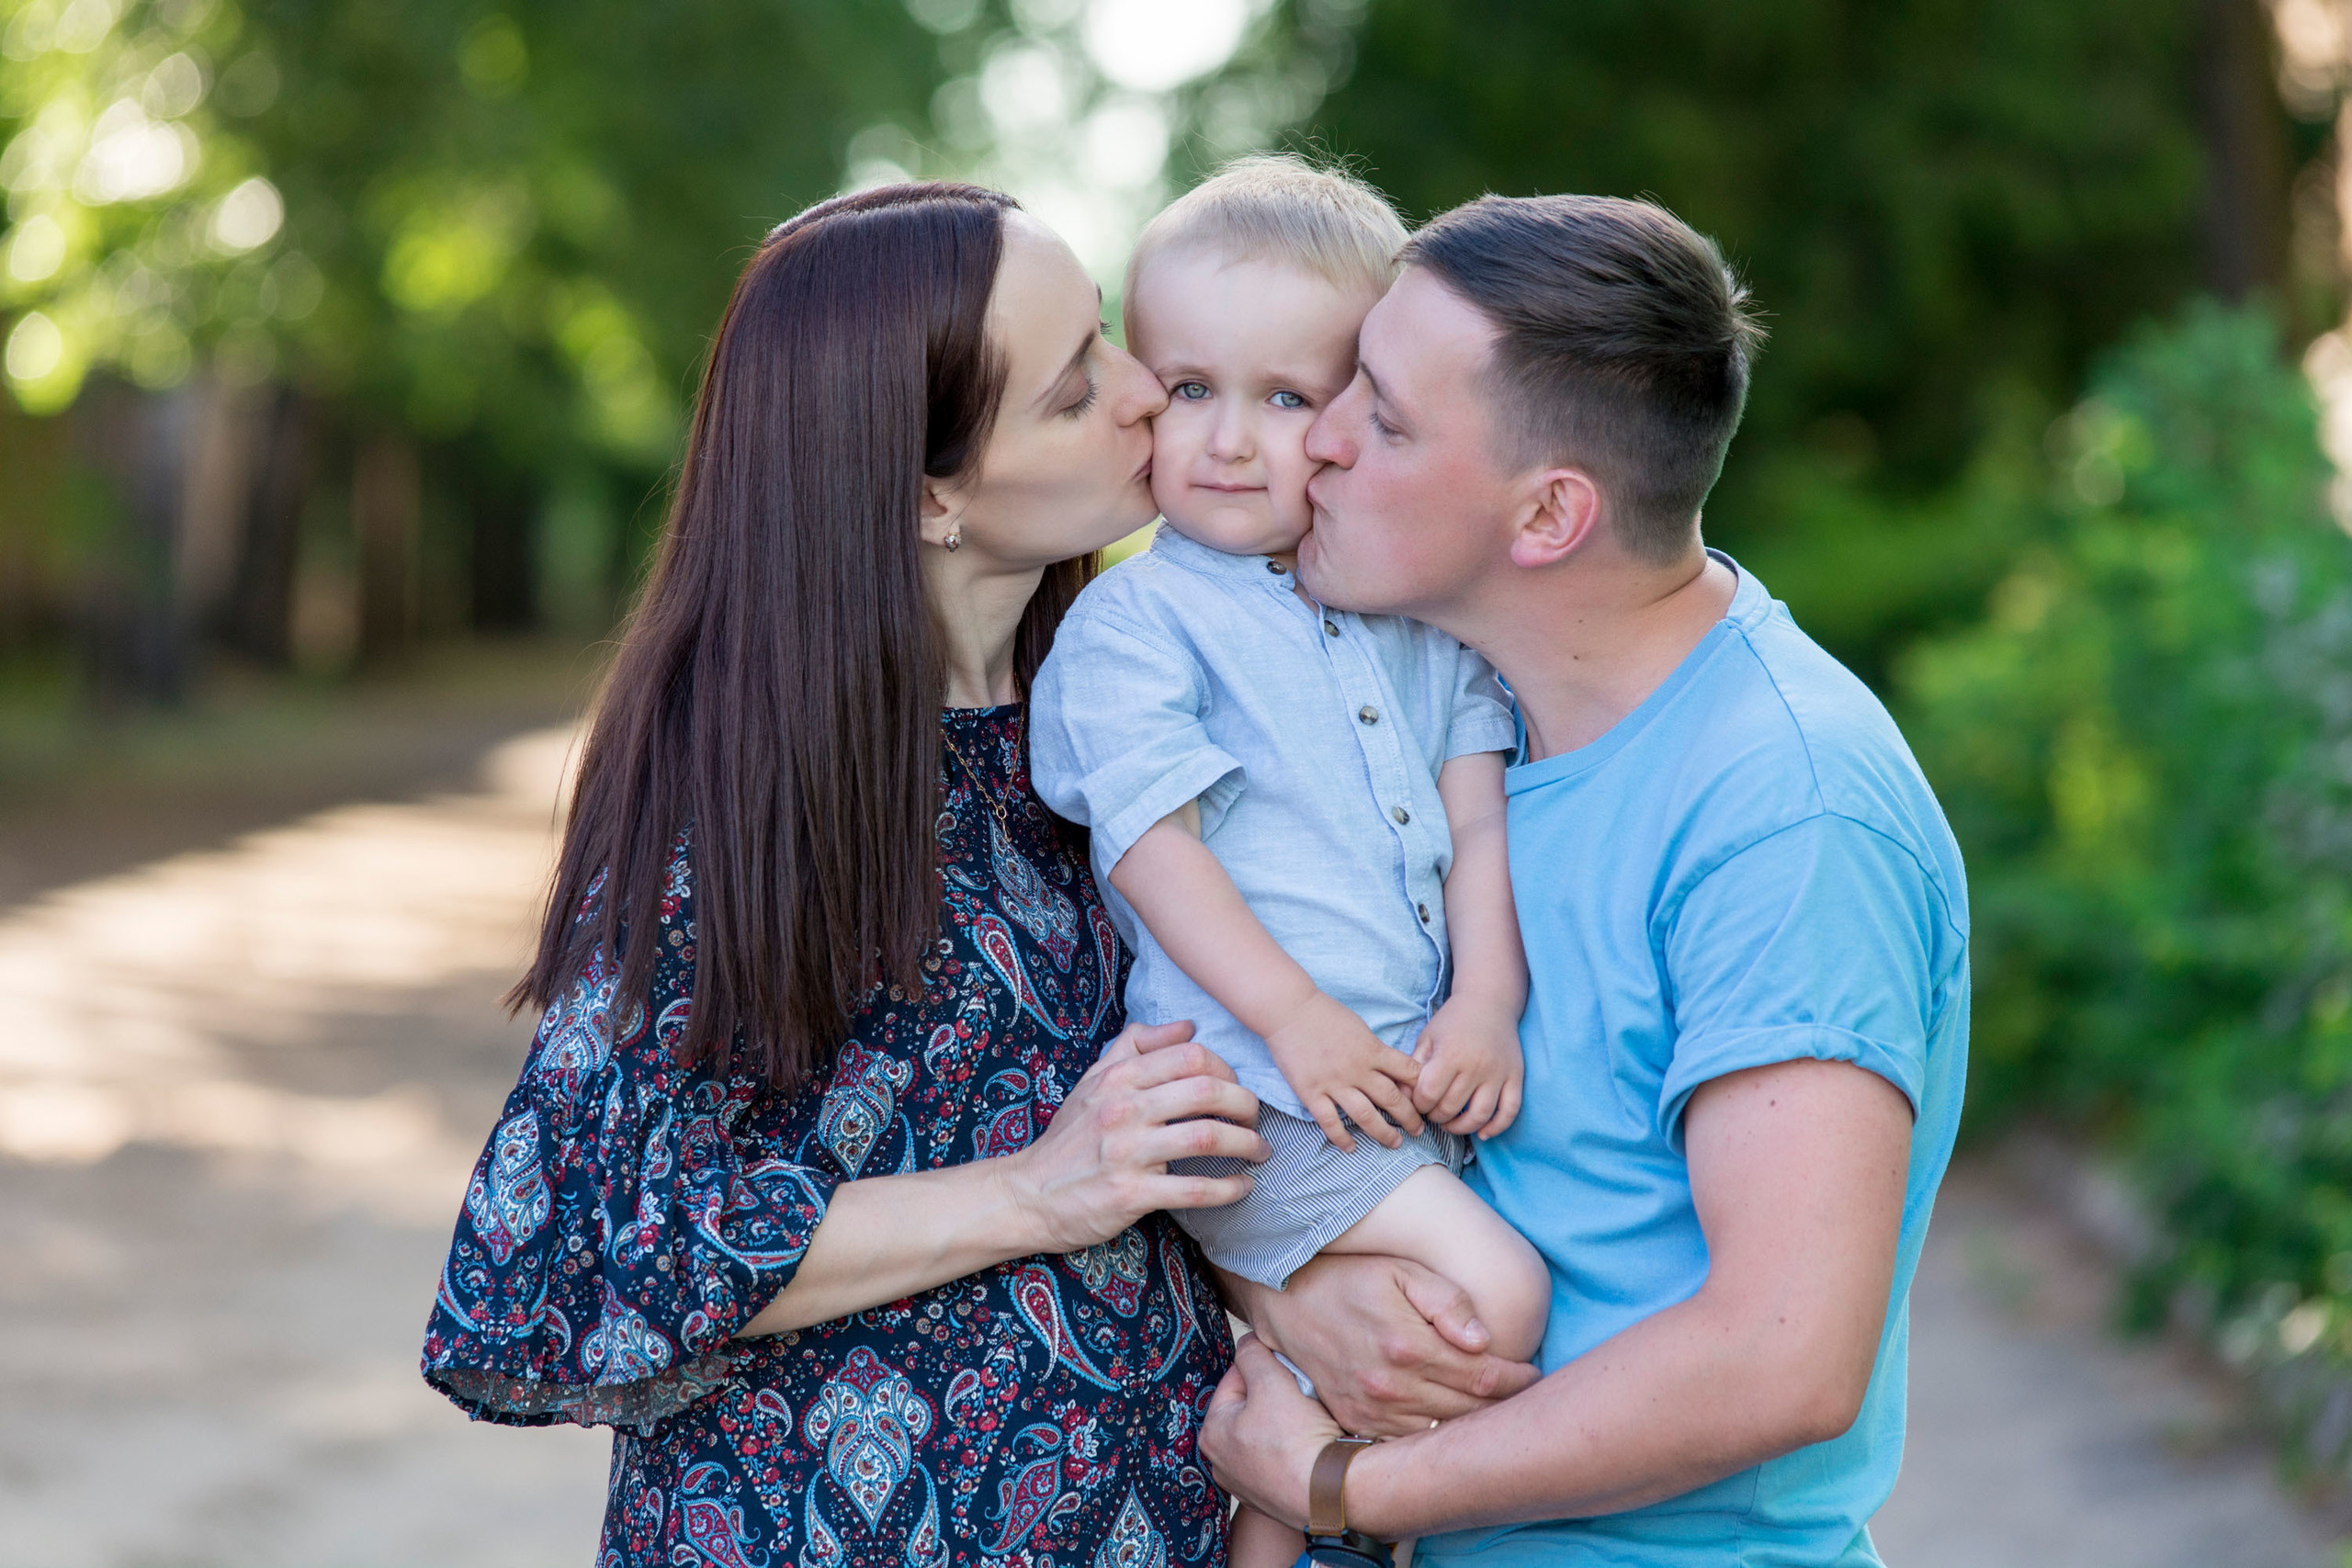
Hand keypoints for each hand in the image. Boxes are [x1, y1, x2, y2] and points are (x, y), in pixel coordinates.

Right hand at [1002, 1021, 1268, 1253]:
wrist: (1028, 1194)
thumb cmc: (1069, 1137)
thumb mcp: (1093, 1081)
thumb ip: (1136, 1047)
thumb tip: (1187, 1025)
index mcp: (1117, 1078)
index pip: (1189, 1056)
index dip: (1225, 1069)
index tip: (1235, 1087)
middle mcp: (1122, 1109)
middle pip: (1206, 1091)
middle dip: (1245, 1103)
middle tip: (1256, 1117)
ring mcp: (1127, 1152)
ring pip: (1206, 1138)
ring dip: (1245, 1144)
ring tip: (1259, 1151)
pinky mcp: (1131, 1194)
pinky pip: (1194, 1189)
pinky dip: (1229, 1188)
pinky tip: (1243, 1187)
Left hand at [1200, 1334, 1340, 1530]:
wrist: (1332, 1492)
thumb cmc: (1296, 1438)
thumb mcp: (1271, 1380)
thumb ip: (1253, 1354)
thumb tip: (1248, 1343)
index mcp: (1213, 1433)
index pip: (1235, 1380)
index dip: (1263, 1366)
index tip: (1287, 1367)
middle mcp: (1223, 1463)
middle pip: (1252, 1407)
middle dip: (1276, 1394)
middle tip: (1301, 1392)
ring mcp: (1248, 1484)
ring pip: (1269, 1433)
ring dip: (1288, 1420)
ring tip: (1311, 1416)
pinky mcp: (1274, 1499)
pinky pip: (1283, 1459)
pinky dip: (1296, 1447)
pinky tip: (1314, 1443)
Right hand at [1238, 1253, 1538, 1434]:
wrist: (1285, 1298)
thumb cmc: (1350, 1276)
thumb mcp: (1401, 1270)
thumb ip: (1446, 1300)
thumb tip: (1481, 1339)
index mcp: (1408, 1346)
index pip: (1485, 1377)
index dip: (1518, 1379)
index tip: (1534, 1375)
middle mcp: (1391, 1386)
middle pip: (1470, 1411)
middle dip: (1505, 1406)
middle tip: (1527, 1397)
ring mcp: (1371, 1409)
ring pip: (1442, 1433)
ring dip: (1474, 1426)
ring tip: (1496, 1412)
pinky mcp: (1355, 1422)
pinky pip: (1409, 1442)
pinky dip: (1435, 1437)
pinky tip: (1452, 1424)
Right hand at [1260, 990, 1424, 1150]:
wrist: (1288, 1010)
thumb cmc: (1324, 1013)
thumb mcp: (1359, 1026)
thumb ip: (1374, 1049)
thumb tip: (1391, 1069)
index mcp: (1372, 1050)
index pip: (1408, 1071)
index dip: (1421, 1087)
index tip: (1426, 1098)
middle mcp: (1357, 1069)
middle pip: (1392, 1099)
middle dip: (1410, 1117)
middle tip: (1419, 1130)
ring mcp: (1333, 1083)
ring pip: (1365, 1116)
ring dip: (1383, 1133)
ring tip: (1395, 1143)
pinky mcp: (1311, 1092)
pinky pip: (1329, 1122)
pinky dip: (1342, 1138)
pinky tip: (1351, 1147)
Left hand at [1411, 992, 1525, 1137]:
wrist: (1489, 1002)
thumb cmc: (1453, 1021)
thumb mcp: (1428, 1037)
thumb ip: (1413, 1067)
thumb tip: (1400, 1095)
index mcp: (1450, 1054)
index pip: (1428, 1094)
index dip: (1418, 1104)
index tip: (1418, 1102)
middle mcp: (1476, 1066)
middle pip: (1451, 1108)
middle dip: (1435, 1116)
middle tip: (1431, 1113)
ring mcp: (1498, 1073)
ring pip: (1479, 1115)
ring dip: (1461, 1128)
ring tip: (1450, 1124)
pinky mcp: (1515, 1077)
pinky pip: (1509, 1110)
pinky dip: (1497, 1127)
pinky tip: (1482, 1133)